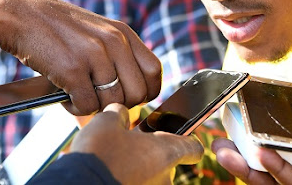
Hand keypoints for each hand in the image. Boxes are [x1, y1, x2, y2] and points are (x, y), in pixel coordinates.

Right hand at [0, 0, 161, 114]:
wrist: (19, 14)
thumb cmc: (57, 28)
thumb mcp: (98, 31)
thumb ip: (119, 53)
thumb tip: (137, 90)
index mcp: (123, 33)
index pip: (154, 72)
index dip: (144, 92)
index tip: (127, 97)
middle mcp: (114, 42)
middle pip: (138, 94)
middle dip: (118, 104)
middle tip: (97, 98)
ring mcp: (94, 56)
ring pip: (113, 103)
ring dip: (95, 107)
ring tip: (77, 94)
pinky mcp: (72, 70)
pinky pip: (87, 107)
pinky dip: (76, 108)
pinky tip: (65, 96)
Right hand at [70, 103, 203, 184]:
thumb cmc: (98, 152)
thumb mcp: (107, 121)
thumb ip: (120, 113)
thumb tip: (121, 114)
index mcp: (165, 152)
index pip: (193, 148)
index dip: (189, 140)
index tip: (184, 136)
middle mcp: (165, 178)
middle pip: (166, 161)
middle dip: (150, 153)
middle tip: (128, 146)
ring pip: (151, 176)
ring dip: (139, 168)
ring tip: (115, 160)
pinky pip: (138, 184)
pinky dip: (129, 179)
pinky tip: (111, 173)